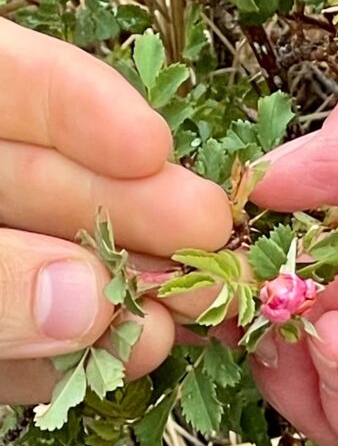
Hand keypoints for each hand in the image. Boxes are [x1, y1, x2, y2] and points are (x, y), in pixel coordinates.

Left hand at [0, 19, 230, 403]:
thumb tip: (79, 299)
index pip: (3, 83)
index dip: (78, 105)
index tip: (149, 145)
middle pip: (45, 183)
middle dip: (135, 211)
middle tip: (210, 236)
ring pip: (46, 272)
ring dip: (124, 293)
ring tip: (186, 307)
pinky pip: (20, 349)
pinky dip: (73, 362)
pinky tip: (122, 355)